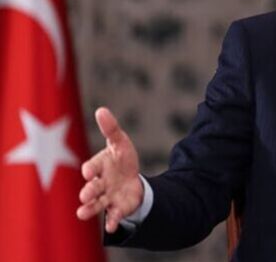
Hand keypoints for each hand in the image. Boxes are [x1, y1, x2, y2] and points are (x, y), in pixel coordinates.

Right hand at [76, 107, 143, 232]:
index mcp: (99, 166)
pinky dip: (112, 221)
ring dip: (89, 209)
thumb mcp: (120, 142)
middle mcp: (99, 183)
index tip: (89, 172)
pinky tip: (111, 228)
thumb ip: (111, 129)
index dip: (90, 169)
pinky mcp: (118, 207)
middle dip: (88, 191)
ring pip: (96, 204)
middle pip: (92, 188)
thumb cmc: (122, 159)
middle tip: (86, 195)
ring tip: (82, 213)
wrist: (131, 179)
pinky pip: (114, 215)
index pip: (91, 168)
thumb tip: (101, 110)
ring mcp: (107, 197)